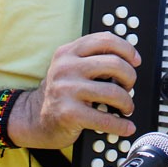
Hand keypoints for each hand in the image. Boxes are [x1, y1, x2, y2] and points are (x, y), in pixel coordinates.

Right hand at [10, 32, 140, 149]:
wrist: (32, 118)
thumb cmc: (60, 92)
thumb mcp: (70, 67)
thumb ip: (91, 58)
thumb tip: (127, 60)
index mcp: (68, 52)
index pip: (105, 40)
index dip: (126, 49)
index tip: (135, 60)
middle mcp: (66, 68)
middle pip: (114, 64)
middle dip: (129, 77)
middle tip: (129, 87)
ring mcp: (66, 90)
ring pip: (113, 91)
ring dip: (127, 102)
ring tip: (126, 108)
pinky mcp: (69, 114)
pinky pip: (105, 119)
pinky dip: (120, 125)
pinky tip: (125, 126)